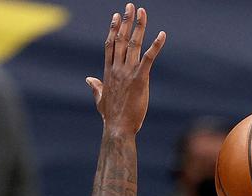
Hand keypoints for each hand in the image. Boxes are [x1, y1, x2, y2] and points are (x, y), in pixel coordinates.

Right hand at [86, 4, 165, 134]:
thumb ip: (95, 87)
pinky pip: (149, 58)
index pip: (110, 45)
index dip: (114, 29)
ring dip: (138, 27)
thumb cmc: (111, 116)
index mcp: (108, 71)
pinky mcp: (140, 79)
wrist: (118, 128)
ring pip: (133, 44)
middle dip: (126, 21)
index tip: (116, 16)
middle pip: (121, 39)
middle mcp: (117, 68)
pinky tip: (162, 34)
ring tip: (142, 12)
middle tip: (130, 6)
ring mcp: (127, 72)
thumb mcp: (99, 99)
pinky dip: (156, 46)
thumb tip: (89, 79)